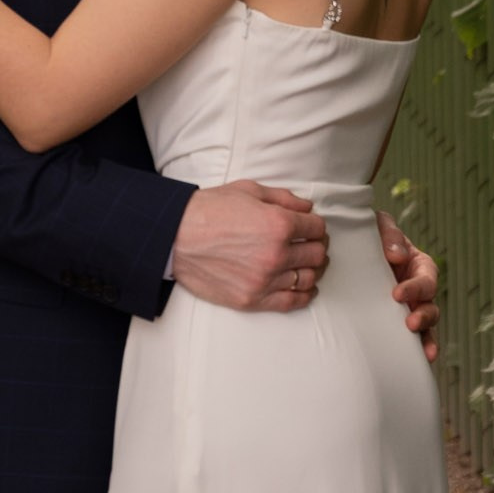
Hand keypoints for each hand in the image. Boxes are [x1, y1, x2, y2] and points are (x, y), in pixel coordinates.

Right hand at [170, 180, 328, 312]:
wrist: (176, 236)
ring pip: (307, 279)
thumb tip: (307, 207)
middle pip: (316, 255)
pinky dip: (304, 295)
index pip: (317, 228)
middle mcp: (276, 254)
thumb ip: (283, 198)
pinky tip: (306, 288)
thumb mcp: (248, 191)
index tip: (312, 227)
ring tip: (309, 265)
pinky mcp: (252, 299)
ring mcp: (265, 280)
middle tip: (312, 245)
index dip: (317, 226)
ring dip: (313, 270)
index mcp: (278, 224)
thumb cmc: (209, 210)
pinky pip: (291, 302)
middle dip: (317, 246)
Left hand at [377, 211, 438, 363]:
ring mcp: (407, 308)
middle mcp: (417, 289)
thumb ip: (389, 234)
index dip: (416, 287)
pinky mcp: (393, 323)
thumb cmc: (368, 234)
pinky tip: (420, 363)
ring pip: (426, 326)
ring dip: (426, 337)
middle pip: (430, 305)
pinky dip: (416, 351)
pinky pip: (410, 340)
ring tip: (424, 351)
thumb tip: (397, 256)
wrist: (348, 249)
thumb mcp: (379, 225)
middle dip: (424, 316)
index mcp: (417, 265)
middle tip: (410, 323)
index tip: (397, 294)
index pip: (426, 277)